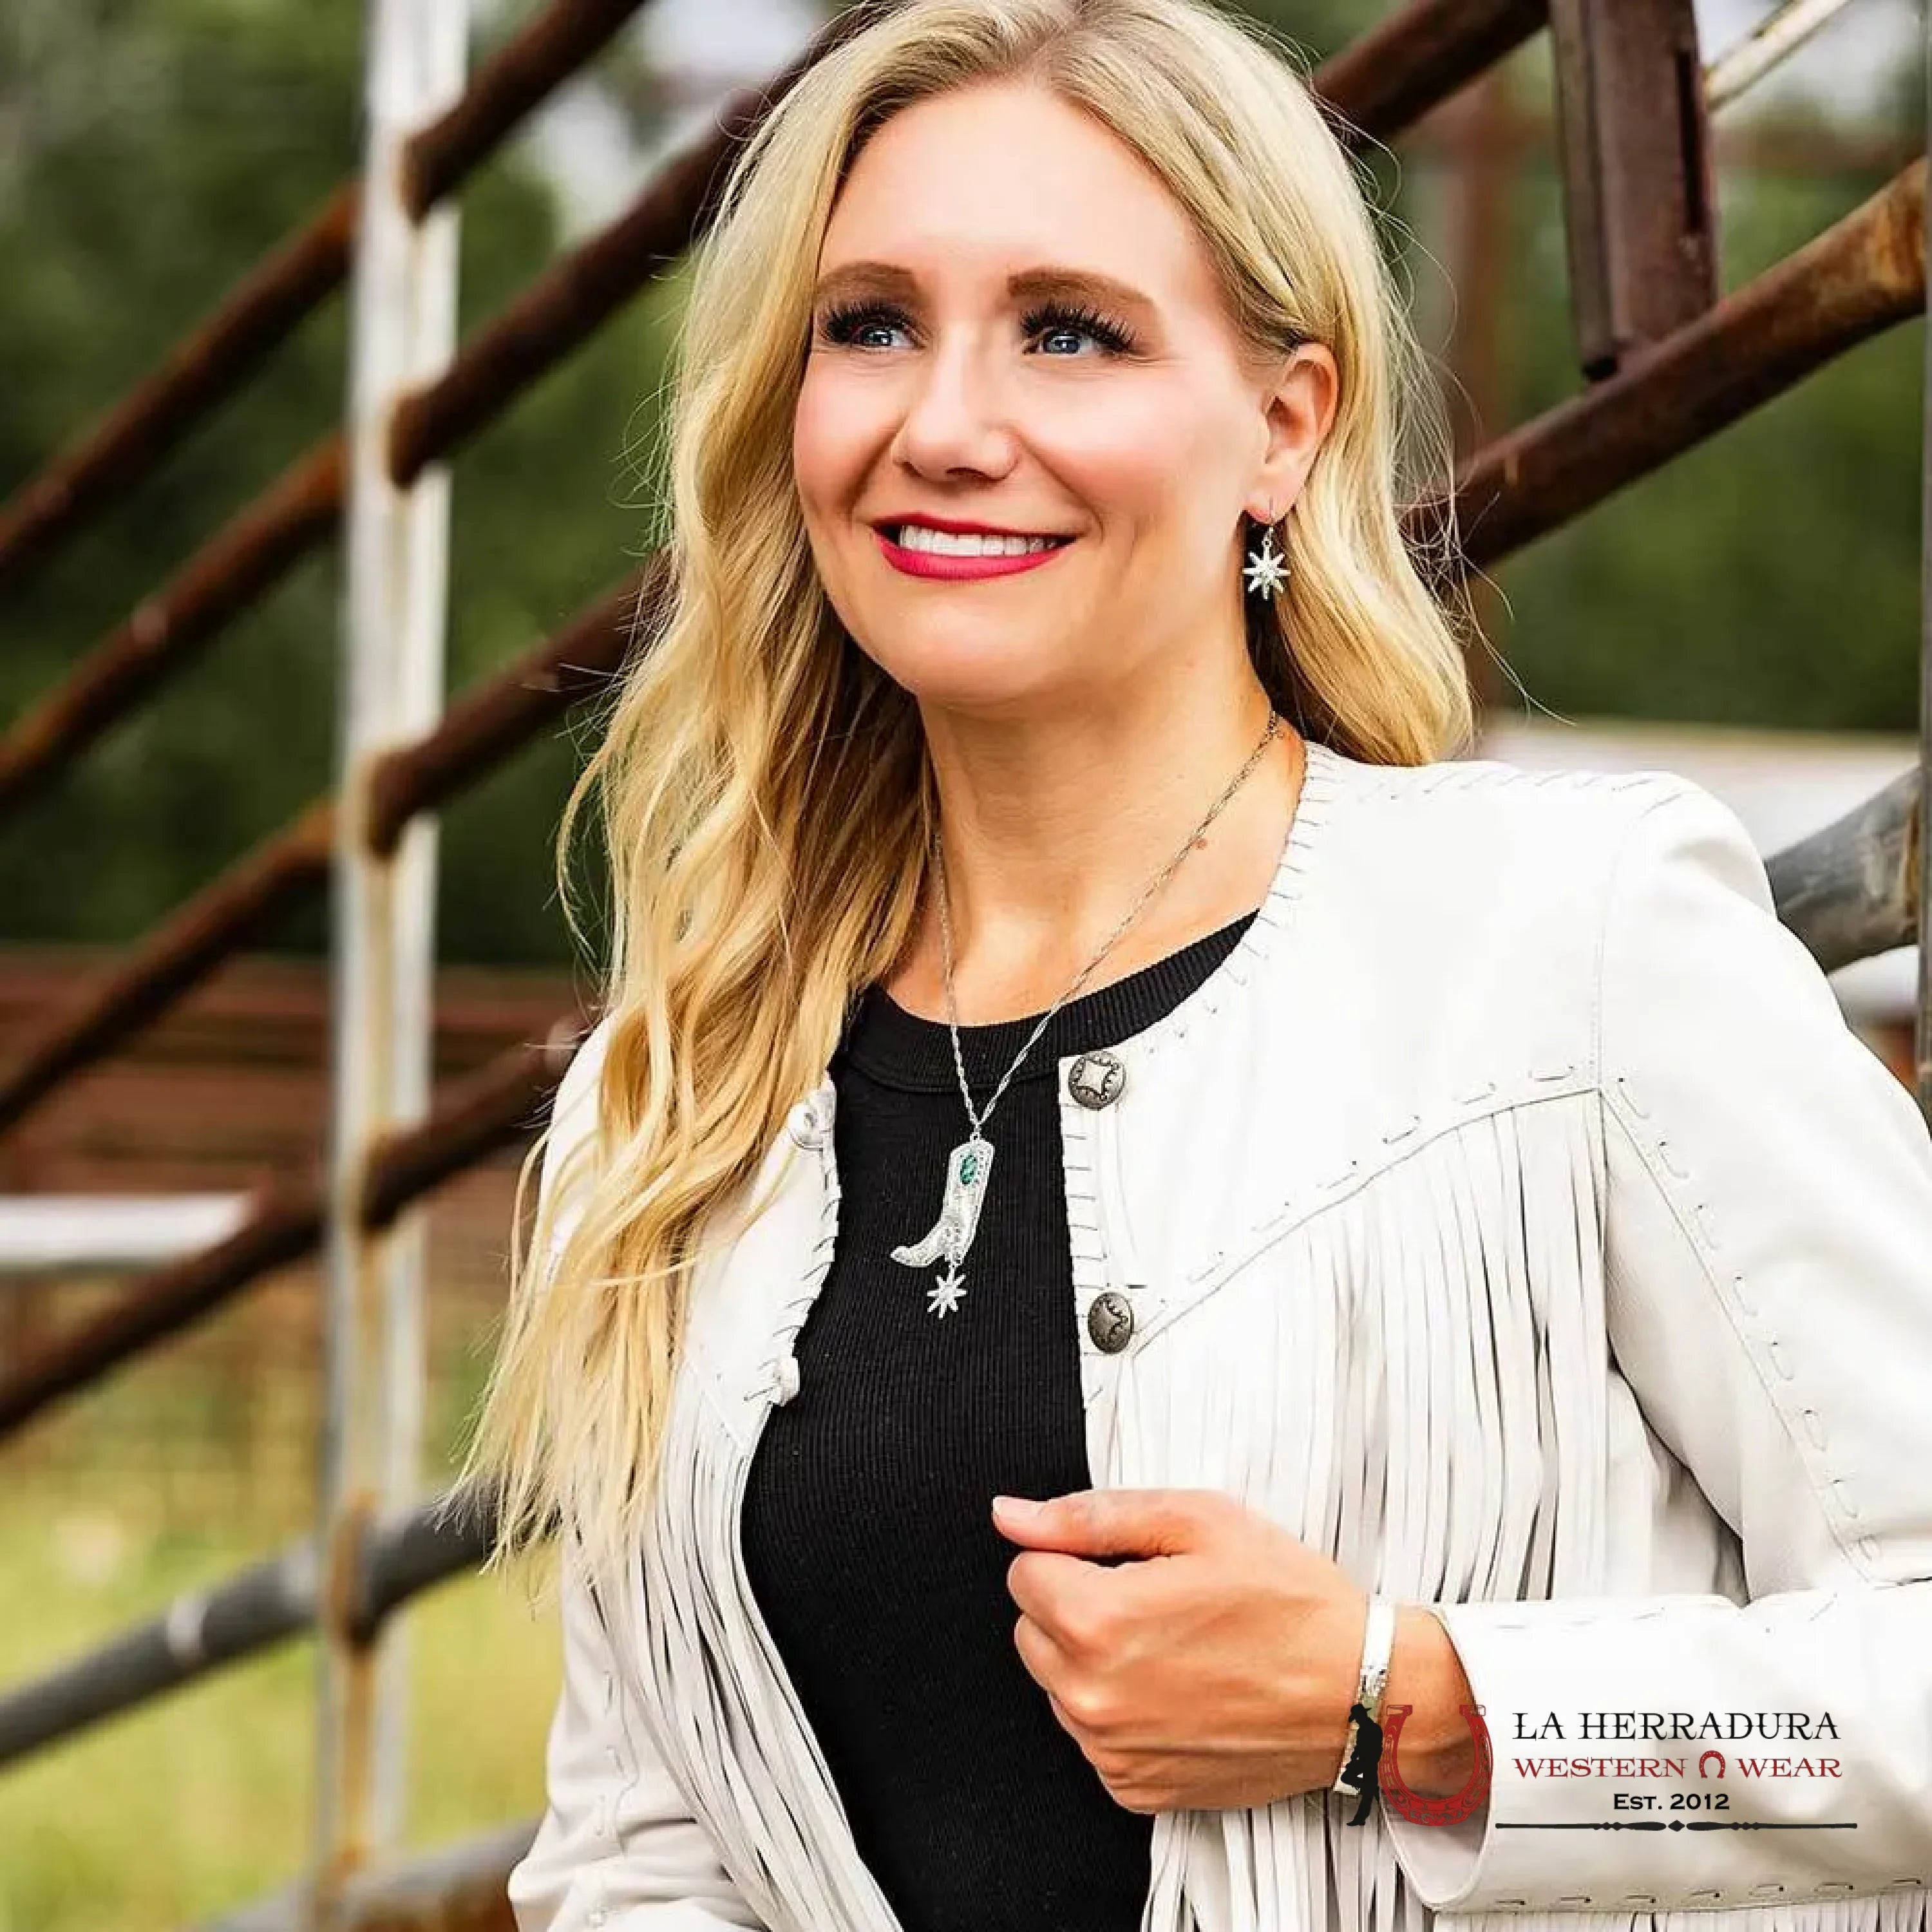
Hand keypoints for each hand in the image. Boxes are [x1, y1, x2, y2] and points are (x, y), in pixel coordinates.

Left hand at [992, 1487, 1476, 1815]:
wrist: (1360, 1693)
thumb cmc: (1288, 1600)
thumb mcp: (1197, 1520)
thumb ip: (1090, 1515)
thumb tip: (1009, 1514)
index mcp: (1098, 1621)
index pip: (1024, 1571)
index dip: (1074, 1555)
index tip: (1128, 1562)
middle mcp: (1092, 1697)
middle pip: (1032, 1630)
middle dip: (1076, 1605)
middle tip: (1154, 1598)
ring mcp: (1112, 1751)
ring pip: (1058, 1684)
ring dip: (1095, 1659)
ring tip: (1174, 1644)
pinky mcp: (1136, 1788)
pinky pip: (1093, 1735)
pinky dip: (1122, 1710)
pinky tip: (1180, 1689)